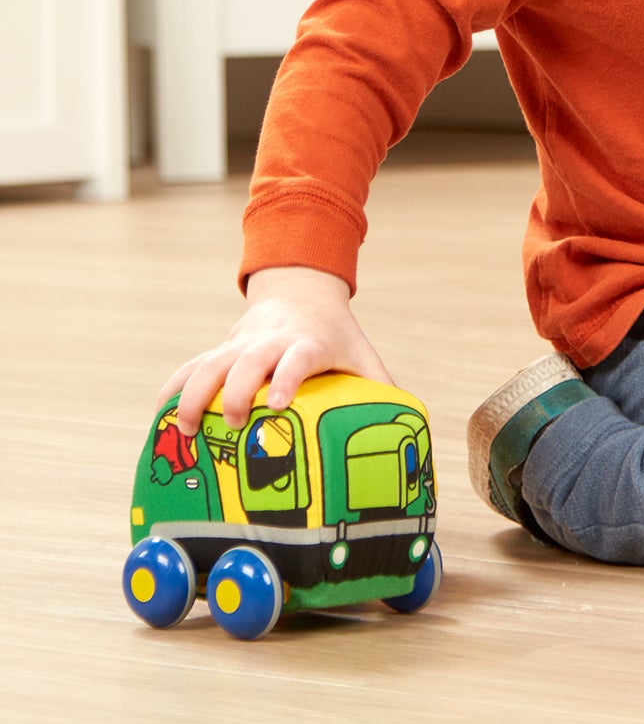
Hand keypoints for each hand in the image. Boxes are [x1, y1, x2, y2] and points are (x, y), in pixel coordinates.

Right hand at [160, 266, 390, 435]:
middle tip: (229, 422)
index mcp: (309, 344)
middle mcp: (271, 342)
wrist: (302, 293)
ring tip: (185, 430)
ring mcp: (241, 344)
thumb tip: (402, 426)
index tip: (276, 405)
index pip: (297, 359)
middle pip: (245, 362)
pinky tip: (161, 416)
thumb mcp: (362, 355)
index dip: (286, 379)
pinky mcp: (220, 349)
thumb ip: (379, 387)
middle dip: (233, 392)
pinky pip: (190, 367)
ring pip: (208, 363)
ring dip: (193, 395)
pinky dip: (173, 388)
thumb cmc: (337, 336)